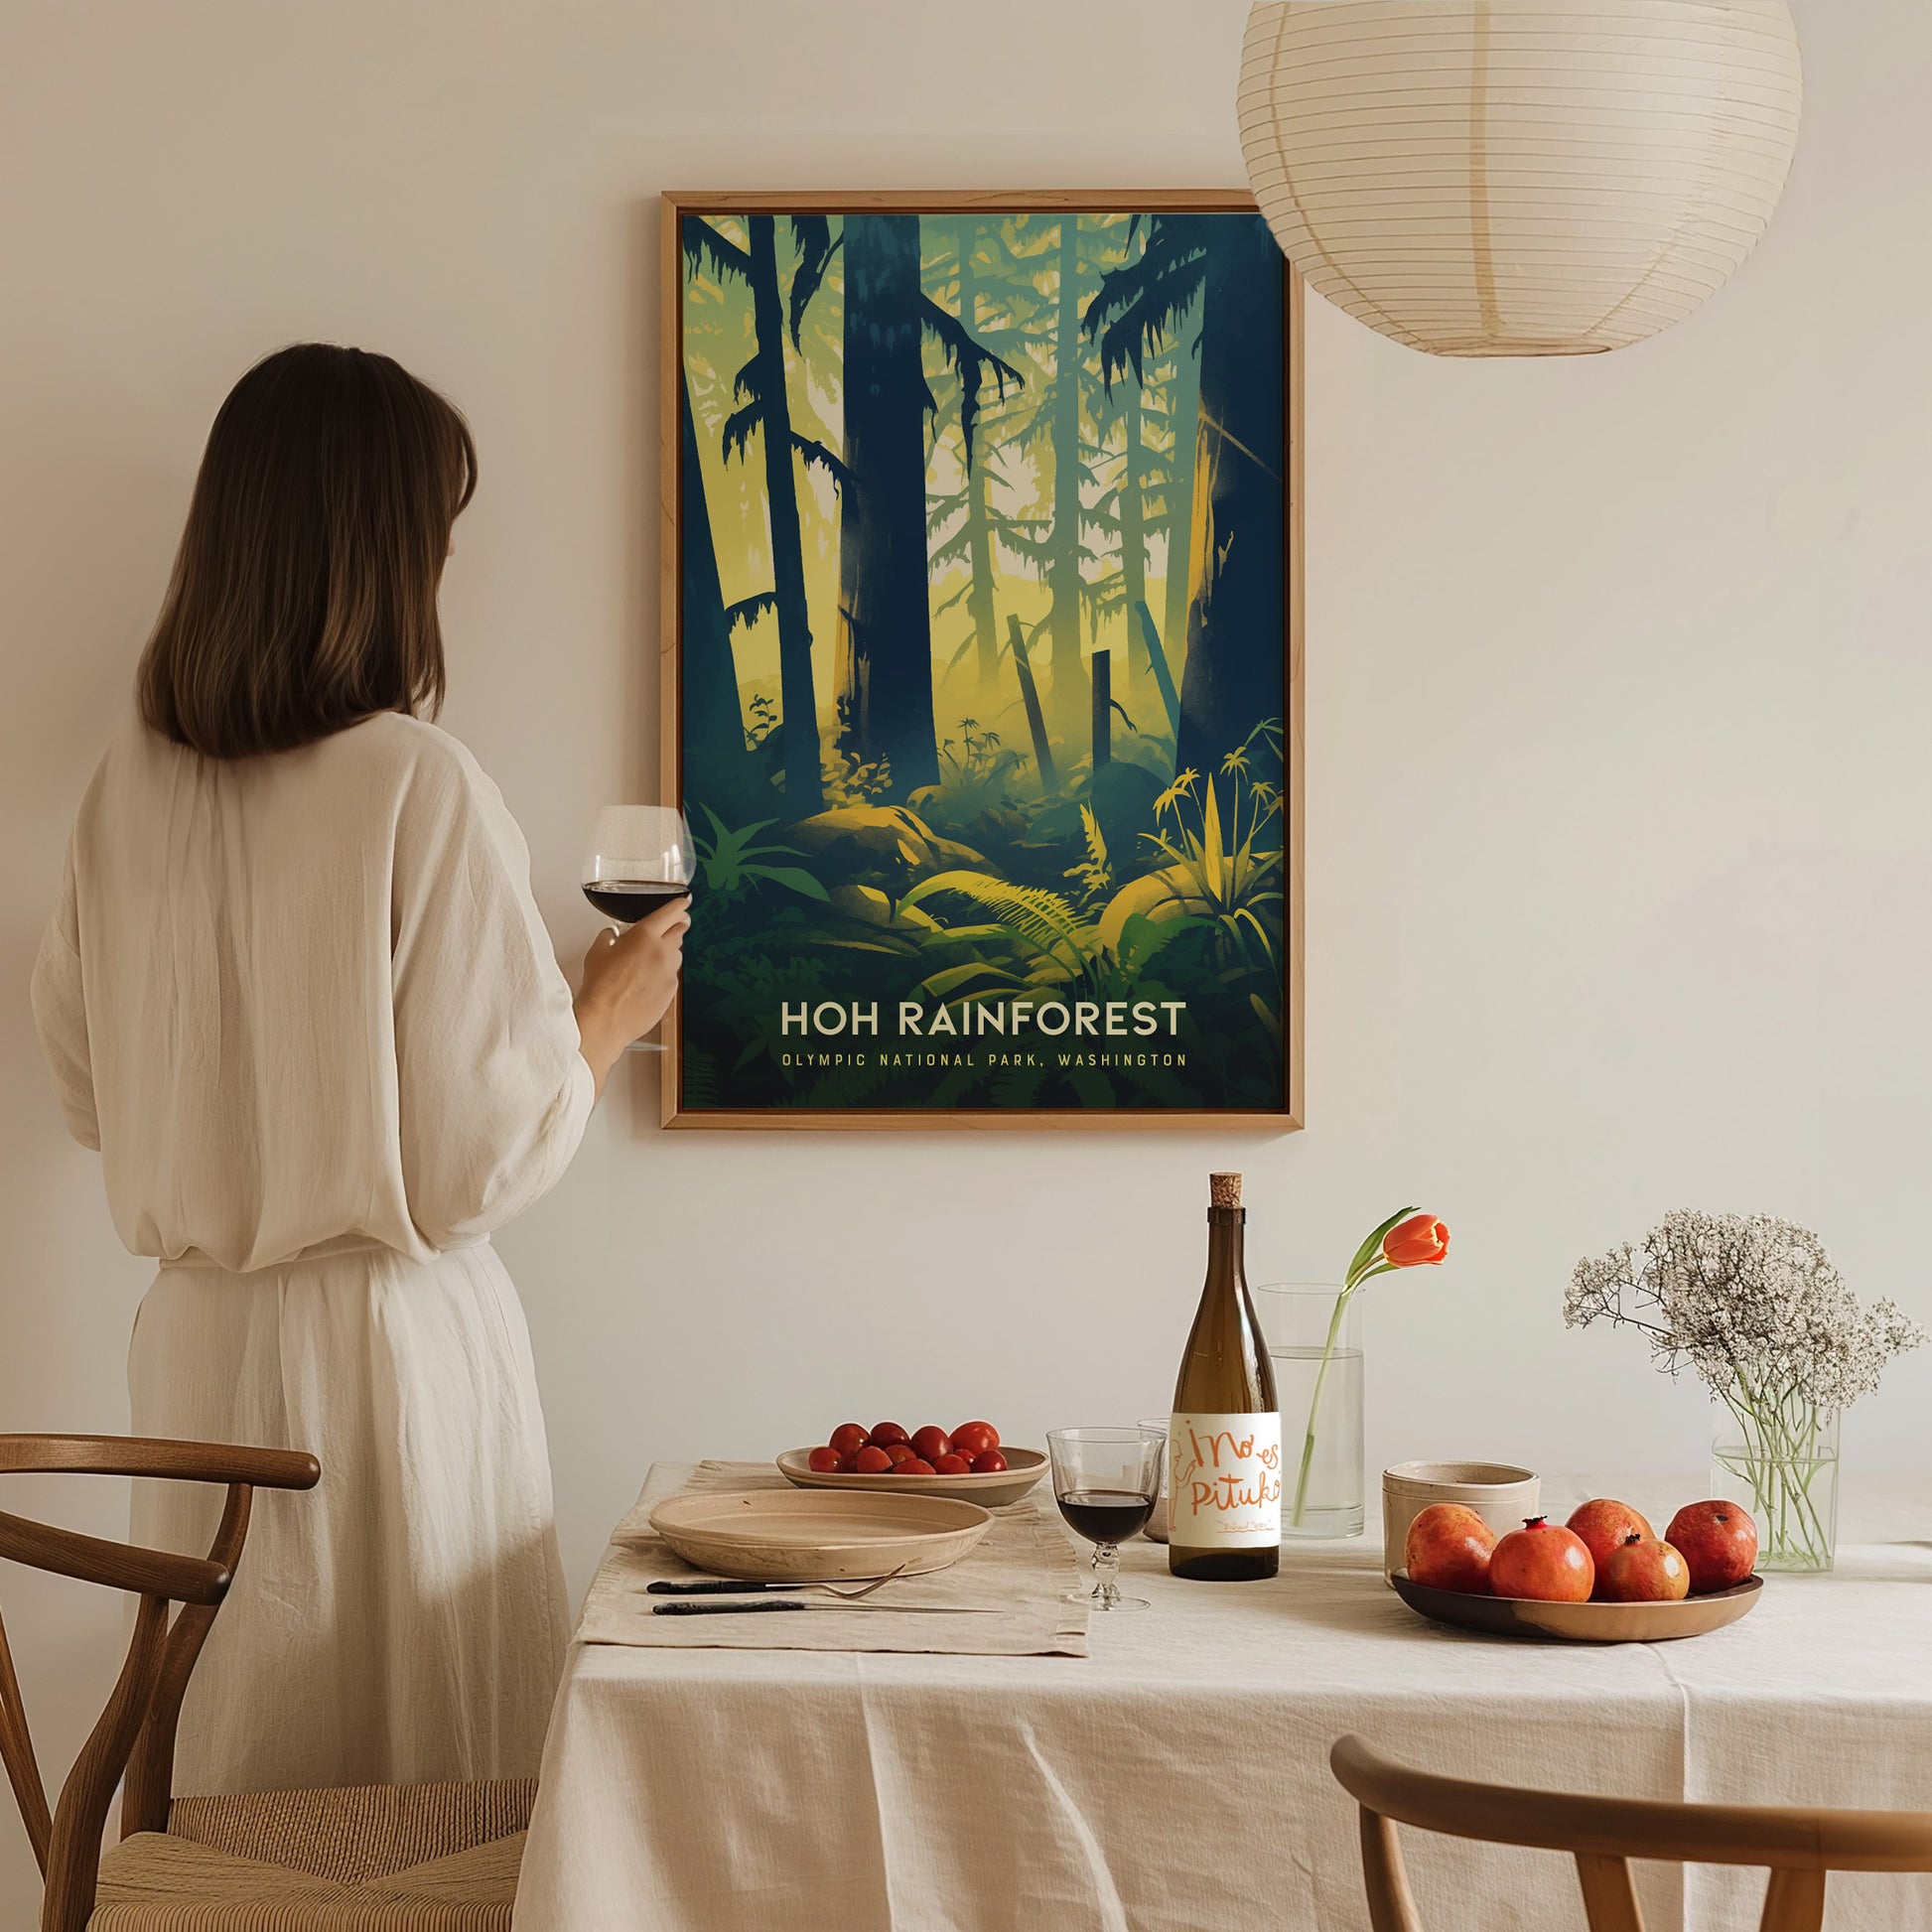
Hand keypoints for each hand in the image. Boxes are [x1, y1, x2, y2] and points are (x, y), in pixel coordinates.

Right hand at [574, 894, 690, 1094]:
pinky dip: (663, 975)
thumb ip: (609, 937)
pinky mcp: (672, 992)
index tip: (683, 903)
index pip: (671, 912)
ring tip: (647, 962)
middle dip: (674, 928)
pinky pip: (672, 977)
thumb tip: (612, 935)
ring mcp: (670, 973)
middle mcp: (663, 952)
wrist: (605, 1019)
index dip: (679, 905)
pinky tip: (646, 982)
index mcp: (645, 935)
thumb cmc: (600, 987)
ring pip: (676, 955)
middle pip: (679, 931)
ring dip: (667, 953)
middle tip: (666, 929)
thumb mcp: (597, 952)